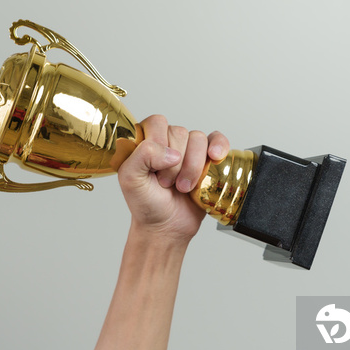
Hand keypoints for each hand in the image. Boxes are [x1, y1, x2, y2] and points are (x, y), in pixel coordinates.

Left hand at [118, 115, 229, 241]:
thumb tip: (172, 152)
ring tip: (184, 187)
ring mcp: (188, 149)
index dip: (159, 143)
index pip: (157, 123)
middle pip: (180, 132)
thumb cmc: (146, 203)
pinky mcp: (207, 159)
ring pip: (198, 139)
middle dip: (175, 164)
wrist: (166, 226)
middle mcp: (167, 141)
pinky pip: (217, 140)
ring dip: (193, 166)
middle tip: (167, 183)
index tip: (155, 169)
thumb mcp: (130, 179)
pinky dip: (219, 146)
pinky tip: (215, 157)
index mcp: (145, 140)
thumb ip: (142, 156)